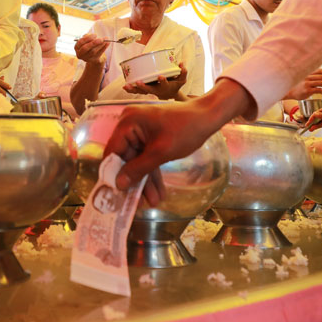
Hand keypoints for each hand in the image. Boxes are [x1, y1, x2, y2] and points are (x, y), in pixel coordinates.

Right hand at [74, 33, 108, 64]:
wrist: (92, 54)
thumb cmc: (89, 43)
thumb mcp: (87, 39)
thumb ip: (89, 37)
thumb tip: (95, 37)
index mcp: (77, 47)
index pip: (81, 42)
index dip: (88, 38)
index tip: (95, 35)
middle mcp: (80, 54)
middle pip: (86, 48)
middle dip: (93, 43)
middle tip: (101, 39)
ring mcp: (86, 58)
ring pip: (93, 51)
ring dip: (100, 45)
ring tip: (106, 40)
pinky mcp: (93, 60)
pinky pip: (99, 54)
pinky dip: (104, 48)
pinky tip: (108, 43)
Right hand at [104, 80, 254, 201]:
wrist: (207, 117)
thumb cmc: (185, 130)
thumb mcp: (160, 152)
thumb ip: (138, 169)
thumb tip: (119, 184)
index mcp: (128, 123)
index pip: (113, 152)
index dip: (114, 173)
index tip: (116, 194)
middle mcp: (130, 126)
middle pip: (126, 159)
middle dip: (135, 181)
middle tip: (139, 203)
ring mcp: (140, 132)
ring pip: (138, 161)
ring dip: (146, 181)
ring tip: (153, 201)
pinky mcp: (150, 138)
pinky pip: (147, 158)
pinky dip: (152, 173)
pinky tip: (158, 191)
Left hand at [123, 62, 187, 99]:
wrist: (169, 94)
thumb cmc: (175, 85)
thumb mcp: (181, 80)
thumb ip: (183, 72)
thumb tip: (182, 63)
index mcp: (165, 87)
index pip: (165, 84)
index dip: (163, 81)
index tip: (161, 76)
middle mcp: (157, 90)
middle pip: (149, 90)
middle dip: (144, 86)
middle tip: (139, 82)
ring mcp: (150, 91)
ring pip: (141, 91)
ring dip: (133, 89)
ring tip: (126, 86)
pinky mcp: (145, 90)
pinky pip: (137, 91)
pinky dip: (131, 90)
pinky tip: (125, 87)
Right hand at [285, 69, 321, 99]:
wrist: (291, 92)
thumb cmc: (299, 86)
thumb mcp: (305, 79)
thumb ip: (312, 77)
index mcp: (308, 73)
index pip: (320, 70)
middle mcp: (308, 77)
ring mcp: (307, 83)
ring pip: (321, 82)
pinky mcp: (307, 90)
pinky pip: (318, 89)